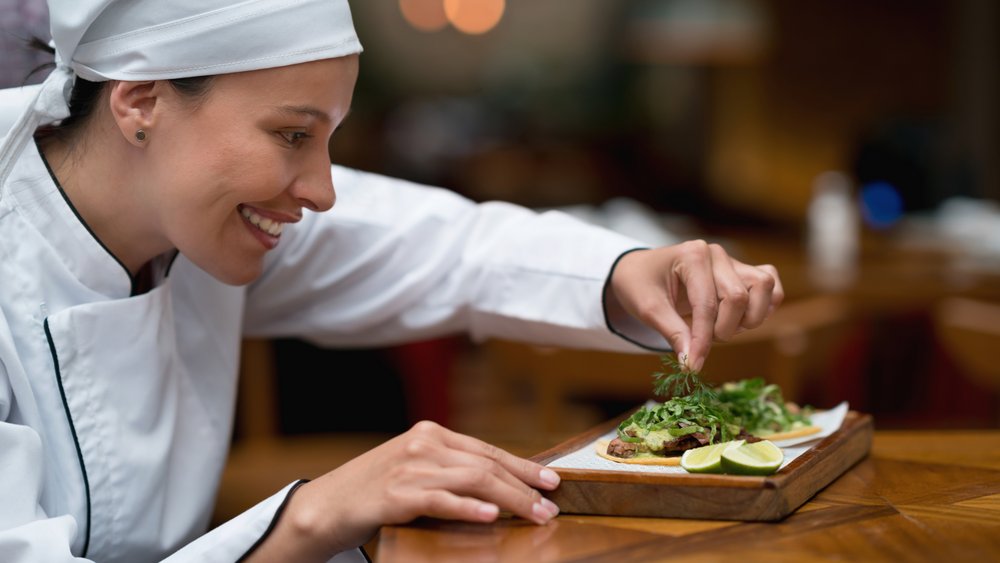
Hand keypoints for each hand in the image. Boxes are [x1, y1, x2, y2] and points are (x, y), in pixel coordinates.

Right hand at [246, 421, 560, 561]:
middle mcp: (422, 444)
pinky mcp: (395, 494)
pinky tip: (490, 515)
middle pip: (486, 464)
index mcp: (430, 434)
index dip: (523, 465)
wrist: (323, 508)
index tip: (550, 480)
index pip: (487, 449)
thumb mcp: (414, 470)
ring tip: (535, 514)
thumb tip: (498, 485)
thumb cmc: (372, 493)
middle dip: (524, 486)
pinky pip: (440, 499)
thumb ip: (449, 470)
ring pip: (472, 480)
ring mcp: (409, 467)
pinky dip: (468, 507)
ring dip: (510, 499)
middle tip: (550, 504)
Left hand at [609, 241, 783, 371]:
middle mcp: (717, 254)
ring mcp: (733, 261)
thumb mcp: (648, 309)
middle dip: (722, 329)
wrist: (639, 271)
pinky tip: (741, 319)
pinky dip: (764, 306)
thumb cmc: (640, 285)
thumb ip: (673, 333)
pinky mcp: (743, 272)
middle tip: (700, 339)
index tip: (693, 366)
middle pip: (738, 298)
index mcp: (692, 255)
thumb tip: (692, 363)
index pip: (706, 304)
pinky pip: (771, 286)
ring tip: (720, 327)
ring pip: (764, 287)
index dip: (702, 339)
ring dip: (748, 318)